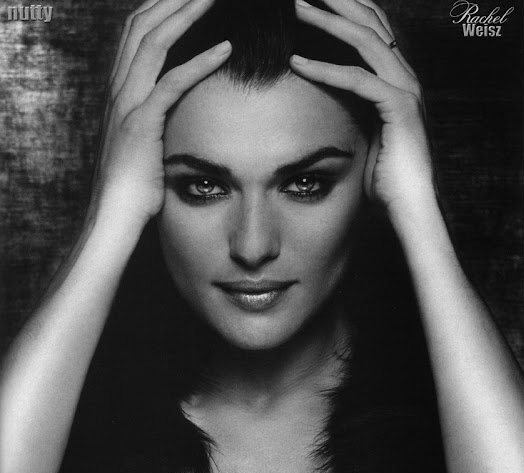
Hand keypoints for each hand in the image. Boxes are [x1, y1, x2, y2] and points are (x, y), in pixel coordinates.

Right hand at [89, 0, 230, 232]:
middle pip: (143, 26)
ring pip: (154, 44)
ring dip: (185, 14)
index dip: (160, 9)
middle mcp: (120, 91)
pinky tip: (225, 48)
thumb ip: (155, 122)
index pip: (137, 35)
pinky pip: (171, 84)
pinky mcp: (141, 126)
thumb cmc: (134, 187)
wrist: (114, 218)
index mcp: (120, 92)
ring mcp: (127, 106)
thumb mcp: (144, 146)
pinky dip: (199, 62)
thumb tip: (176, 115)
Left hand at [290, 0, 434, 220]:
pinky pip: (358, 80)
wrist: (410, 207)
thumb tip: (327, 104)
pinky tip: (297, 62)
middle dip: (337, 1)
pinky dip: (326, 69)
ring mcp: (406, 90)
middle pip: (371, 24)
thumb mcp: (364, 136)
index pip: (373, 31)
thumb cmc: (385, 179)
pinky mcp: (399, 109)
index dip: (345, 11)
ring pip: (365, 41)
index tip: (313, 1)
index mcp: (398, 81)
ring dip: (329, 21)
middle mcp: (406, 78)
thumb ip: (352, 112)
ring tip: (297, 6)